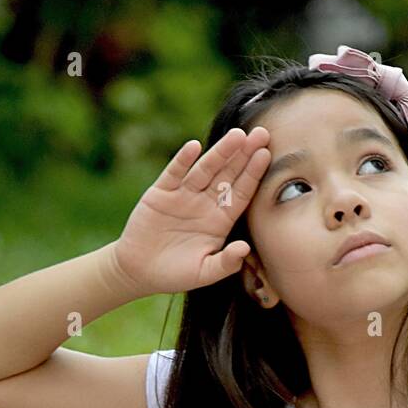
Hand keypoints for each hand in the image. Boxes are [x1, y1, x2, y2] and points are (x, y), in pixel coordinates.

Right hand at [110, 125, 271, 295]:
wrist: (140, 272)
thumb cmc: (176, 274)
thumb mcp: (204, 273)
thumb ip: (226, 263)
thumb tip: (244, 249)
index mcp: (220, 220)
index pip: (240, 193)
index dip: (253, 174)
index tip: (266, 155)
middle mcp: (205, 203)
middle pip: (228, 175)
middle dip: (243, 155)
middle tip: (261, 134)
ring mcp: (183, 196)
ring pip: (205, 169)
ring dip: (220, 152)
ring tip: (237, 136)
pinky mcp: (160, 193)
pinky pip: (174, 174)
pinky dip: (182, 161)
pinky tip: (194, 147)